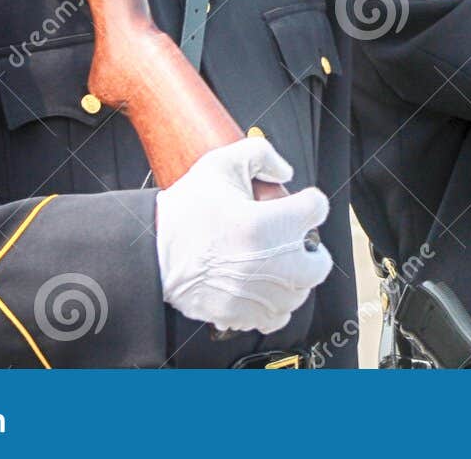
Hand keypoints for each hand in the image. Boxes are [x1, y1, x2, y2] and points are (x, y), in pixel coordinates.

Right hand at [155, 136, 332, 333]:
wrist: (151, 253)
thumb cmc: (184, 213)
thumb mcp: (220, 163)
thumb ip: (262, 154)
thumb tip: (284, 171)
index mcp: (272, 223)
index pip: (317, 207)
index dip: (306, 200)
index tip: (294, 203)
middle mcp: (274, 262)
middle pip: (319, 260)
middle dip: (308, 247)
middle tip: (290, 239)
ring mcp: (261, 294)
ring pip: (301, 291)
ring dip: (293, 276)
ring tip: (272, 262)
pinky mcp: (245, 315)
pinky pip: (279, 316)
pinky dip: (275, 304)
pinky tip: (261, 287)